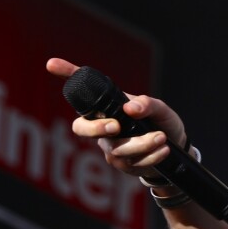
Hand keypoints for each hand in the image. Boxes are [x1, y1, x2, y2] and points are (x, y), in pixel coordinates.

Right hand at [46, 57, 186, 177]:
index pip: (84, 92)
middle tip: (116, 126)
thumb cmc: (161, 121)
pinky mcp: (122, 165)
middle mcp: (104, 127)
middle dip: (95, 128)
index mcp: (109, 107)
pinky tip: (163, 149)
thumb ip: (148, 104)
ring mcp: (111, 147)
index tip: (52, 64)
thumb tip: (130, 108)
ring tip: (161, 137)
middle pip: (81, 128)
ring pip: (115, 149)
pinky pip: (130, 163)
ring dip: (141, 144)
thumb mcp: (160, 109)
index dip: (66, 76)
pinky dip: (150, 156)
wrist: (175, 146)